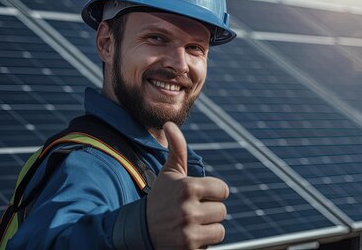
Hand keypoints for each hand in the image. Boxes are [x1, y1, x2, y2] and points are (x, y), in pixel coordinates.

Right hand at [147, 122, 229, 248]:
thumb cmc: (159, 199)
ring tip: (190, 226)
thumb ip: (177, 149)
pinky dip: (202, 244)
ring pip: (220, 230)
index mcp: (188, 187)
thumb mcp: (168, 174)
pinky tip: (187, 238)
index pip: (223, 190)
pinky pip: (211, 245)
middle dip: (209, 213)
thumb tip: (170, 124)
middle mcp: (189, 209)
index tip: (198, 197)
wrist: (138, 231)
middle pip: (222, 211)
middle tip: (190, 213)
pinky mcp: (188, 248)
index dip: (212, 194)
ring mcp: (188, 231)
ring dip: (208, 230)